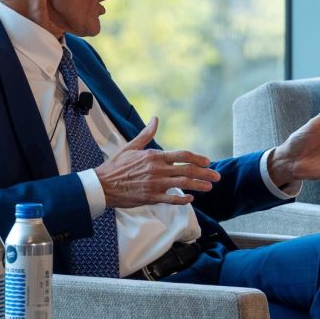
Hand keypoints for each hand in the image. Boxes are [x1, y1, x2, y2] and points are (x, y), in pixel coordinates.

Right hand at [93, 116, 220, 207]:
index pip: (183, 155)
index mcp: (154, 156)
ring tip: (209, 187)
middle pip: (188, 170)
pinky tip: (191, 198)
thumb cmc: (116, 166)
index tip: (208, 162)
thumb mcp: (131, 147)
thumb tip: (155, 119)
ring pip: (183, 184)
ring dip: (199, 185)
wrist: (102, 185)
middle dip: (205, 173)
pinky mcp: (151, 197)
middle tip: (217, 176)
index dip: (198, 158)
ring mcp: (155, 184)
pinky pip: (171, 199)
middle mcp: (158, 169)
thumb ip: (147, 134)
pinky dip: (183, 199)